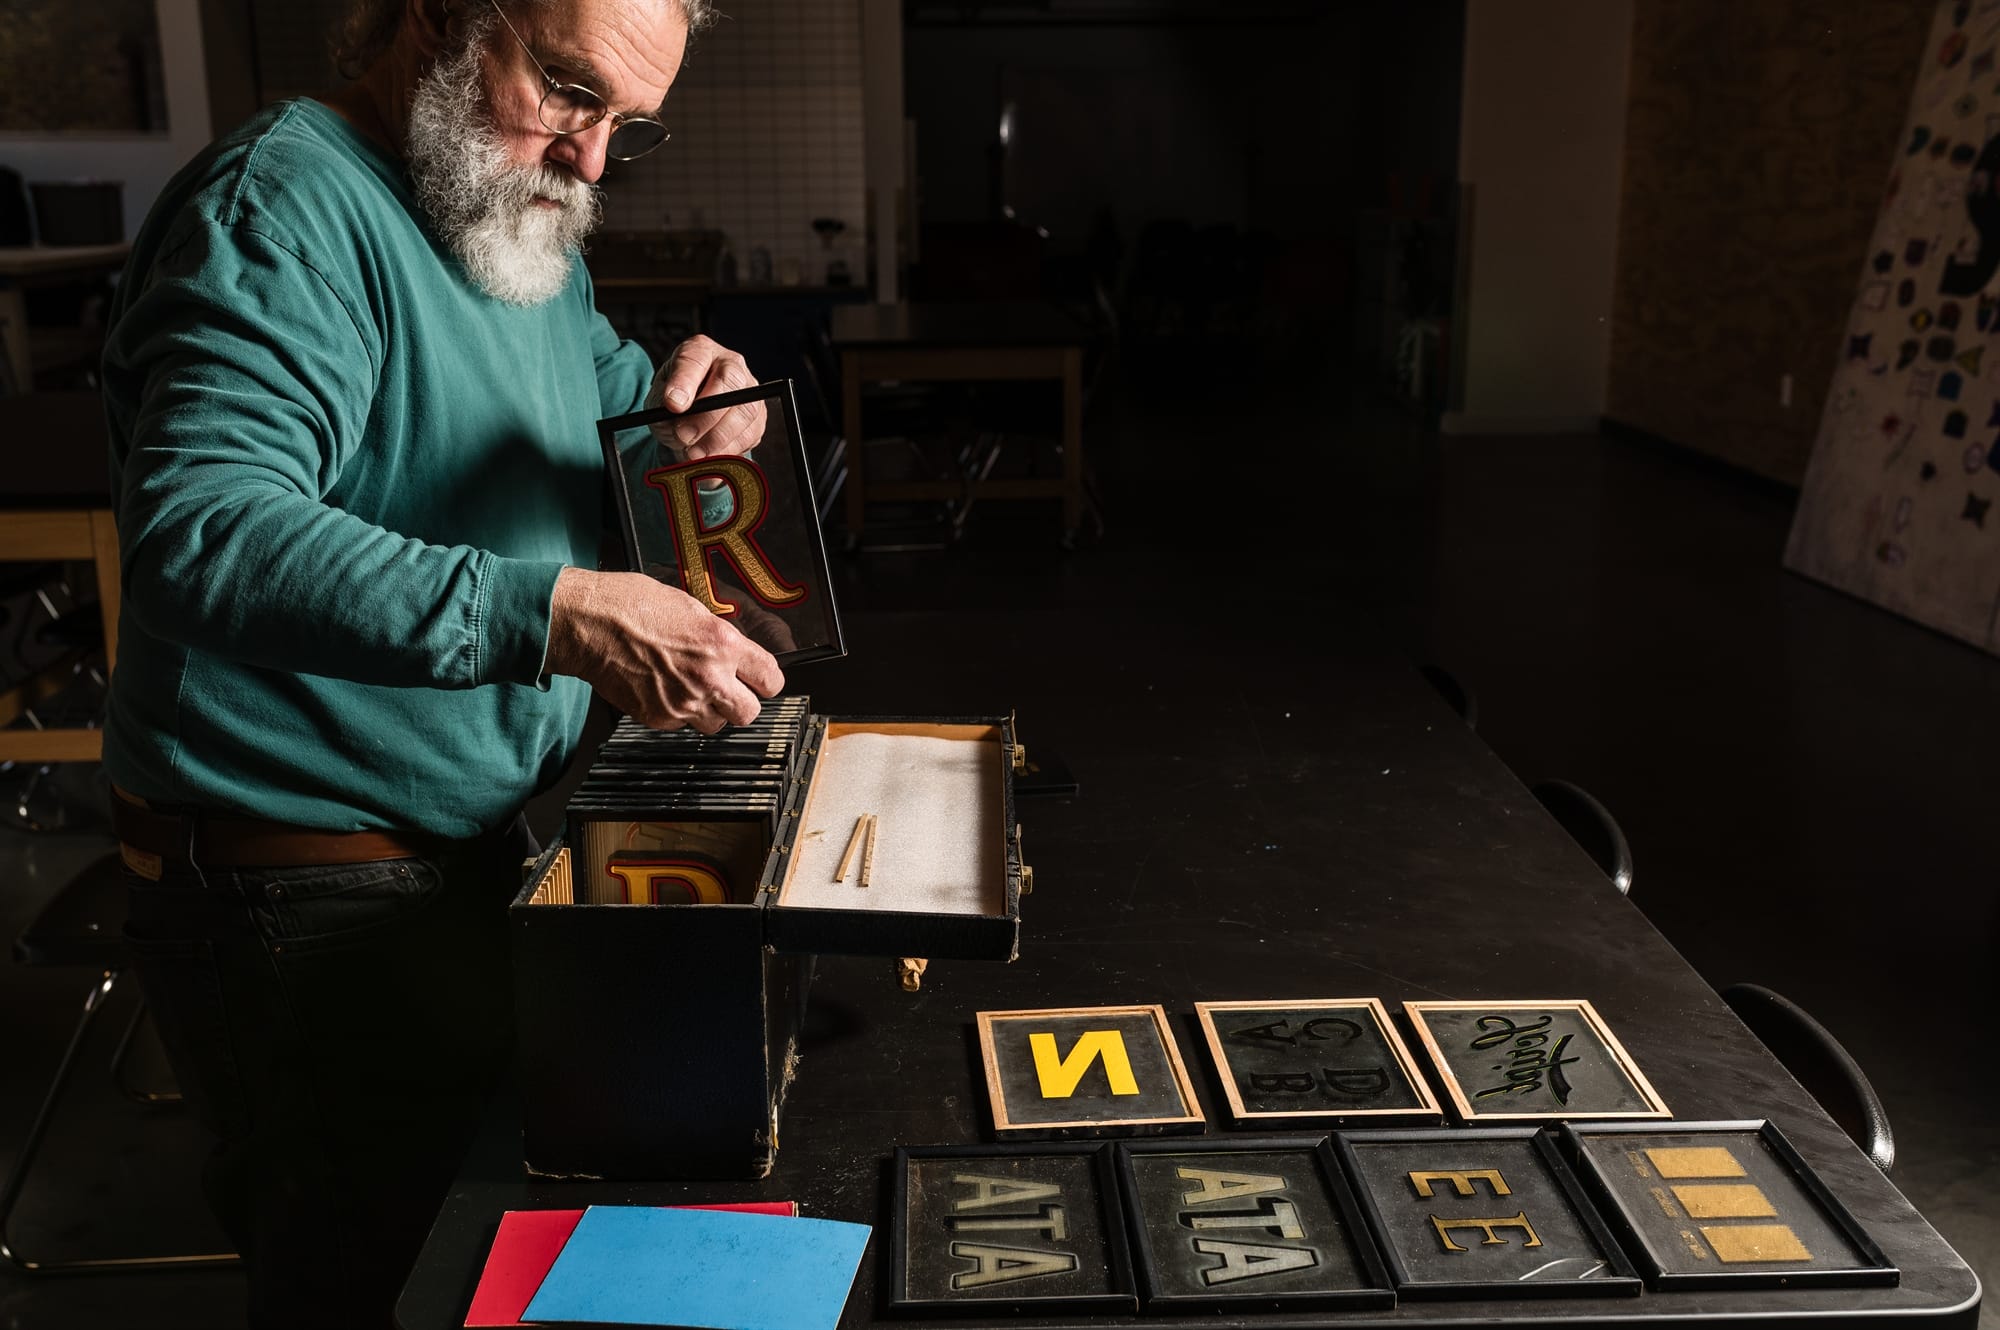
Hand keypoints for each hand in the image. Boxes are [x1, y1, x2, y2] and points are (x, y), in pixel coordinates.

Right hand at [546, 567, 783, 732]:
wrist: (589, 623)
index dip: (767, 681)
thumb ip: (717, 635)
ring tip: (691, 687)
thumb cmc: (631, 605)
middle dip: (743, 702)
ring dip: (709, 710)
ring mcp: (683, 702)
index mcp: (722, 645)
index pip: (770, 680)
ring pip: (715, 725)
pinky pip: (680, 725)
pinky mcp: (658, 717)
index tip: (761, 680)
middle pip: (749, 713)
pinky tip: (664, 689)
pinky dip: (677, 713)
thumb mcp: (690, 608)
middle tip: (731, 690)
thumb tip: (732, 651)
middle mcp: (707, 678)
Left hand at [645, 335, 767, 461]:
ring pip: (745, 410)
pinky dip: (729, 450)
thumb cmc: (675, 403)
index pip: (695, 358)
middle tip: (684, 436)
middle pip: (730, 380)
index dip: (685, 382)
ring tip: (693, 453)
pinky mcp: (759, 415)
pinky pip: (751, 433)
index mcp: (700, 350)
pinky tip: (710, 455)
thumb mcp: (657, 401)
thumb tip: (677, 421)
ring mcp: (750, 388)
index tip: (673, 405)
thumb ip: (662, 408)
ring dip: (718, 438)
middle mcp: (730, 362)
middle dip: (706, 414)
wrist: (690, 420)